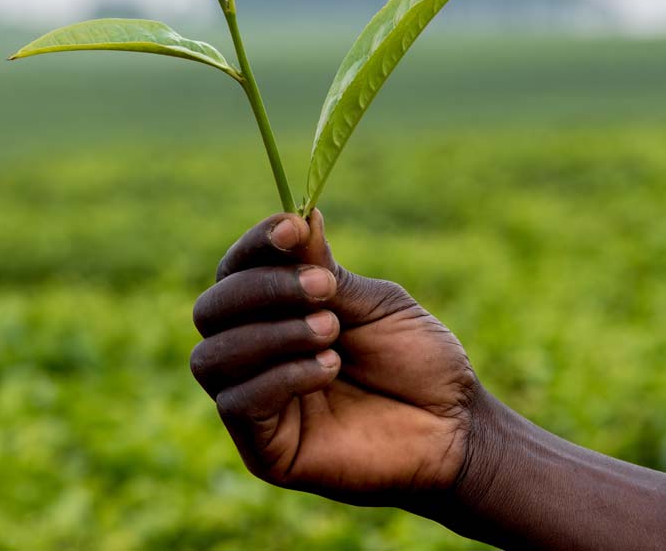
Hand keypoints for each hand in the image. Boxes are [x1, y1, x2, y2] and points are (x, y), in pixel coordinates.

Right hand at [190, 210, 483, 506]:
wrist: (455, 427)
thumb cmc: (416, 362)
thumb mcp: (373, 303)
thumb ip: (325, 269)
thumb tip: (298, 214)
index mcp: (274, 314)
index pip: (234, 272)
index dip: (255, 245)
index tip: (292, 228)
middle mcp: (254, 356)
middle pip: (210, 311)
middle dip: (262, 289)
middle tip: (323, 288)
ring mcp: (255, 404)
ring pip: (212, 358)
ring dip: (271, 333)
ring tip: (331, 330)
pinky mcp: (264, 449)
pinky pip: (237, 405)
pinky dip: (281, 376)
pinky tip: (329, 368)